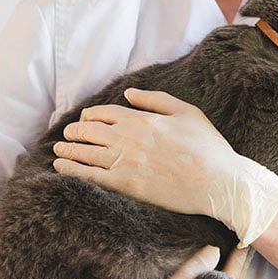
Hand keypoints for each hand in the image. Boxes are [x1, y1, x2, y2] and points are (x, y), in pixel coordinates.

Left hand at [53, 89, 277, 246]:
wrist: (218, 182)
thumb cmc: (209, 148)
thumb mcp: (188, 113)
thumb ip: (157, 99)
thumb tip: (129, 93)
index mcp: (143, 119)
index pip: (103, 112)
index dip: (89, 116)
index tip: (85, 120)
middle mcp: (129, 138)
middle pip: (88, 131)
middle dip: (74, 132)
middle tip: (68, 135)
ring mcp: (125, 162)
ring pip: (84, 153)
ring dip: (67, 151)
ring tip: (59, 152)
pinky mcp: (126, 185)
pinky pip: (89, 176)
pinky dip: (71, 170)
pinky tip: (62, 169)